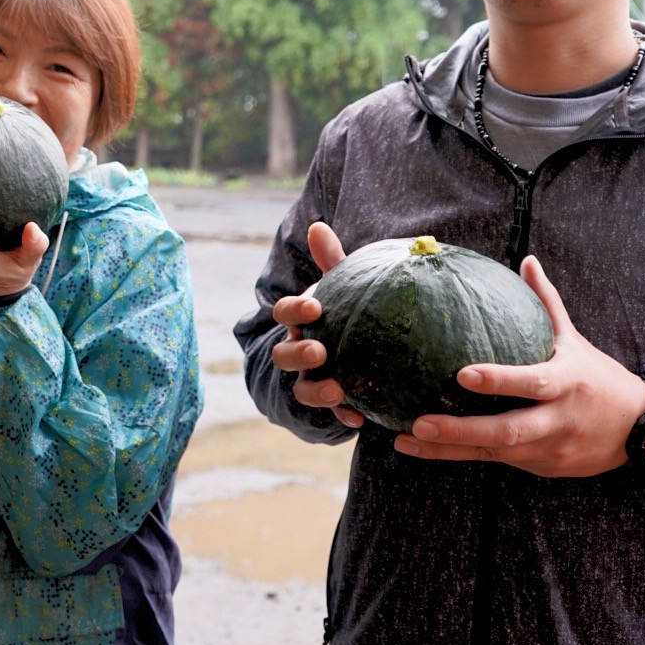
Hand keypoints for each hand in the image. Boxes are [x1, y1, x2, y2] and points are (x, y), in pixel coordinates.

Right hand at [268, 222, 363, 429]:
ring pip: (302, 389)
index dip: (295, 311)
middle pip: (284, 355)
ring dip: (317, 391)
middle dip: (299, 355)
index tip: (315, 307)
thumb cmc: (345, 309)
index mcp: (299, 320)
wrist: (355, 347)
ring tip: (338, 390)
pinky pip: (332, 415)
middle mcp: (298, 351)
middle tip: (320, 351)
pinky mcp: (332, 403)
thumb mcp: (341, 285)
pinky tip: (360, 418)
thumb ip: (331, 260)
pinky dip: (343, 417)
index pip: (285, 313)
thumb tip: (318, 226)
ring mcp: (311, 379)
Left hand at [394, 256, 644, 476]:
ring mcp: (549, 448)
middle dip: (461, 429)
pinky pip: (495, 461)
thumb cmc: (599, 378)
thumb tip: (527, 260)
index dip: (499, 380)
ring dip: (449, 448)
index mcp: (567, 383)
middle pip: (508, 430)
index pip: (531, 382)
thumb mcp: (576, 340)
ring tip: (406, 439)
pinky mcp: (540, 467)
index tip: (462, 374)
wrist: (640, 432)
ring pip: (495, 452)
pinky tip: (422, 450)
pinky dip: (459, 455)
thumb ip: (547, 302)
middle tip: (419, 422)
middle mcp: (558, 419)